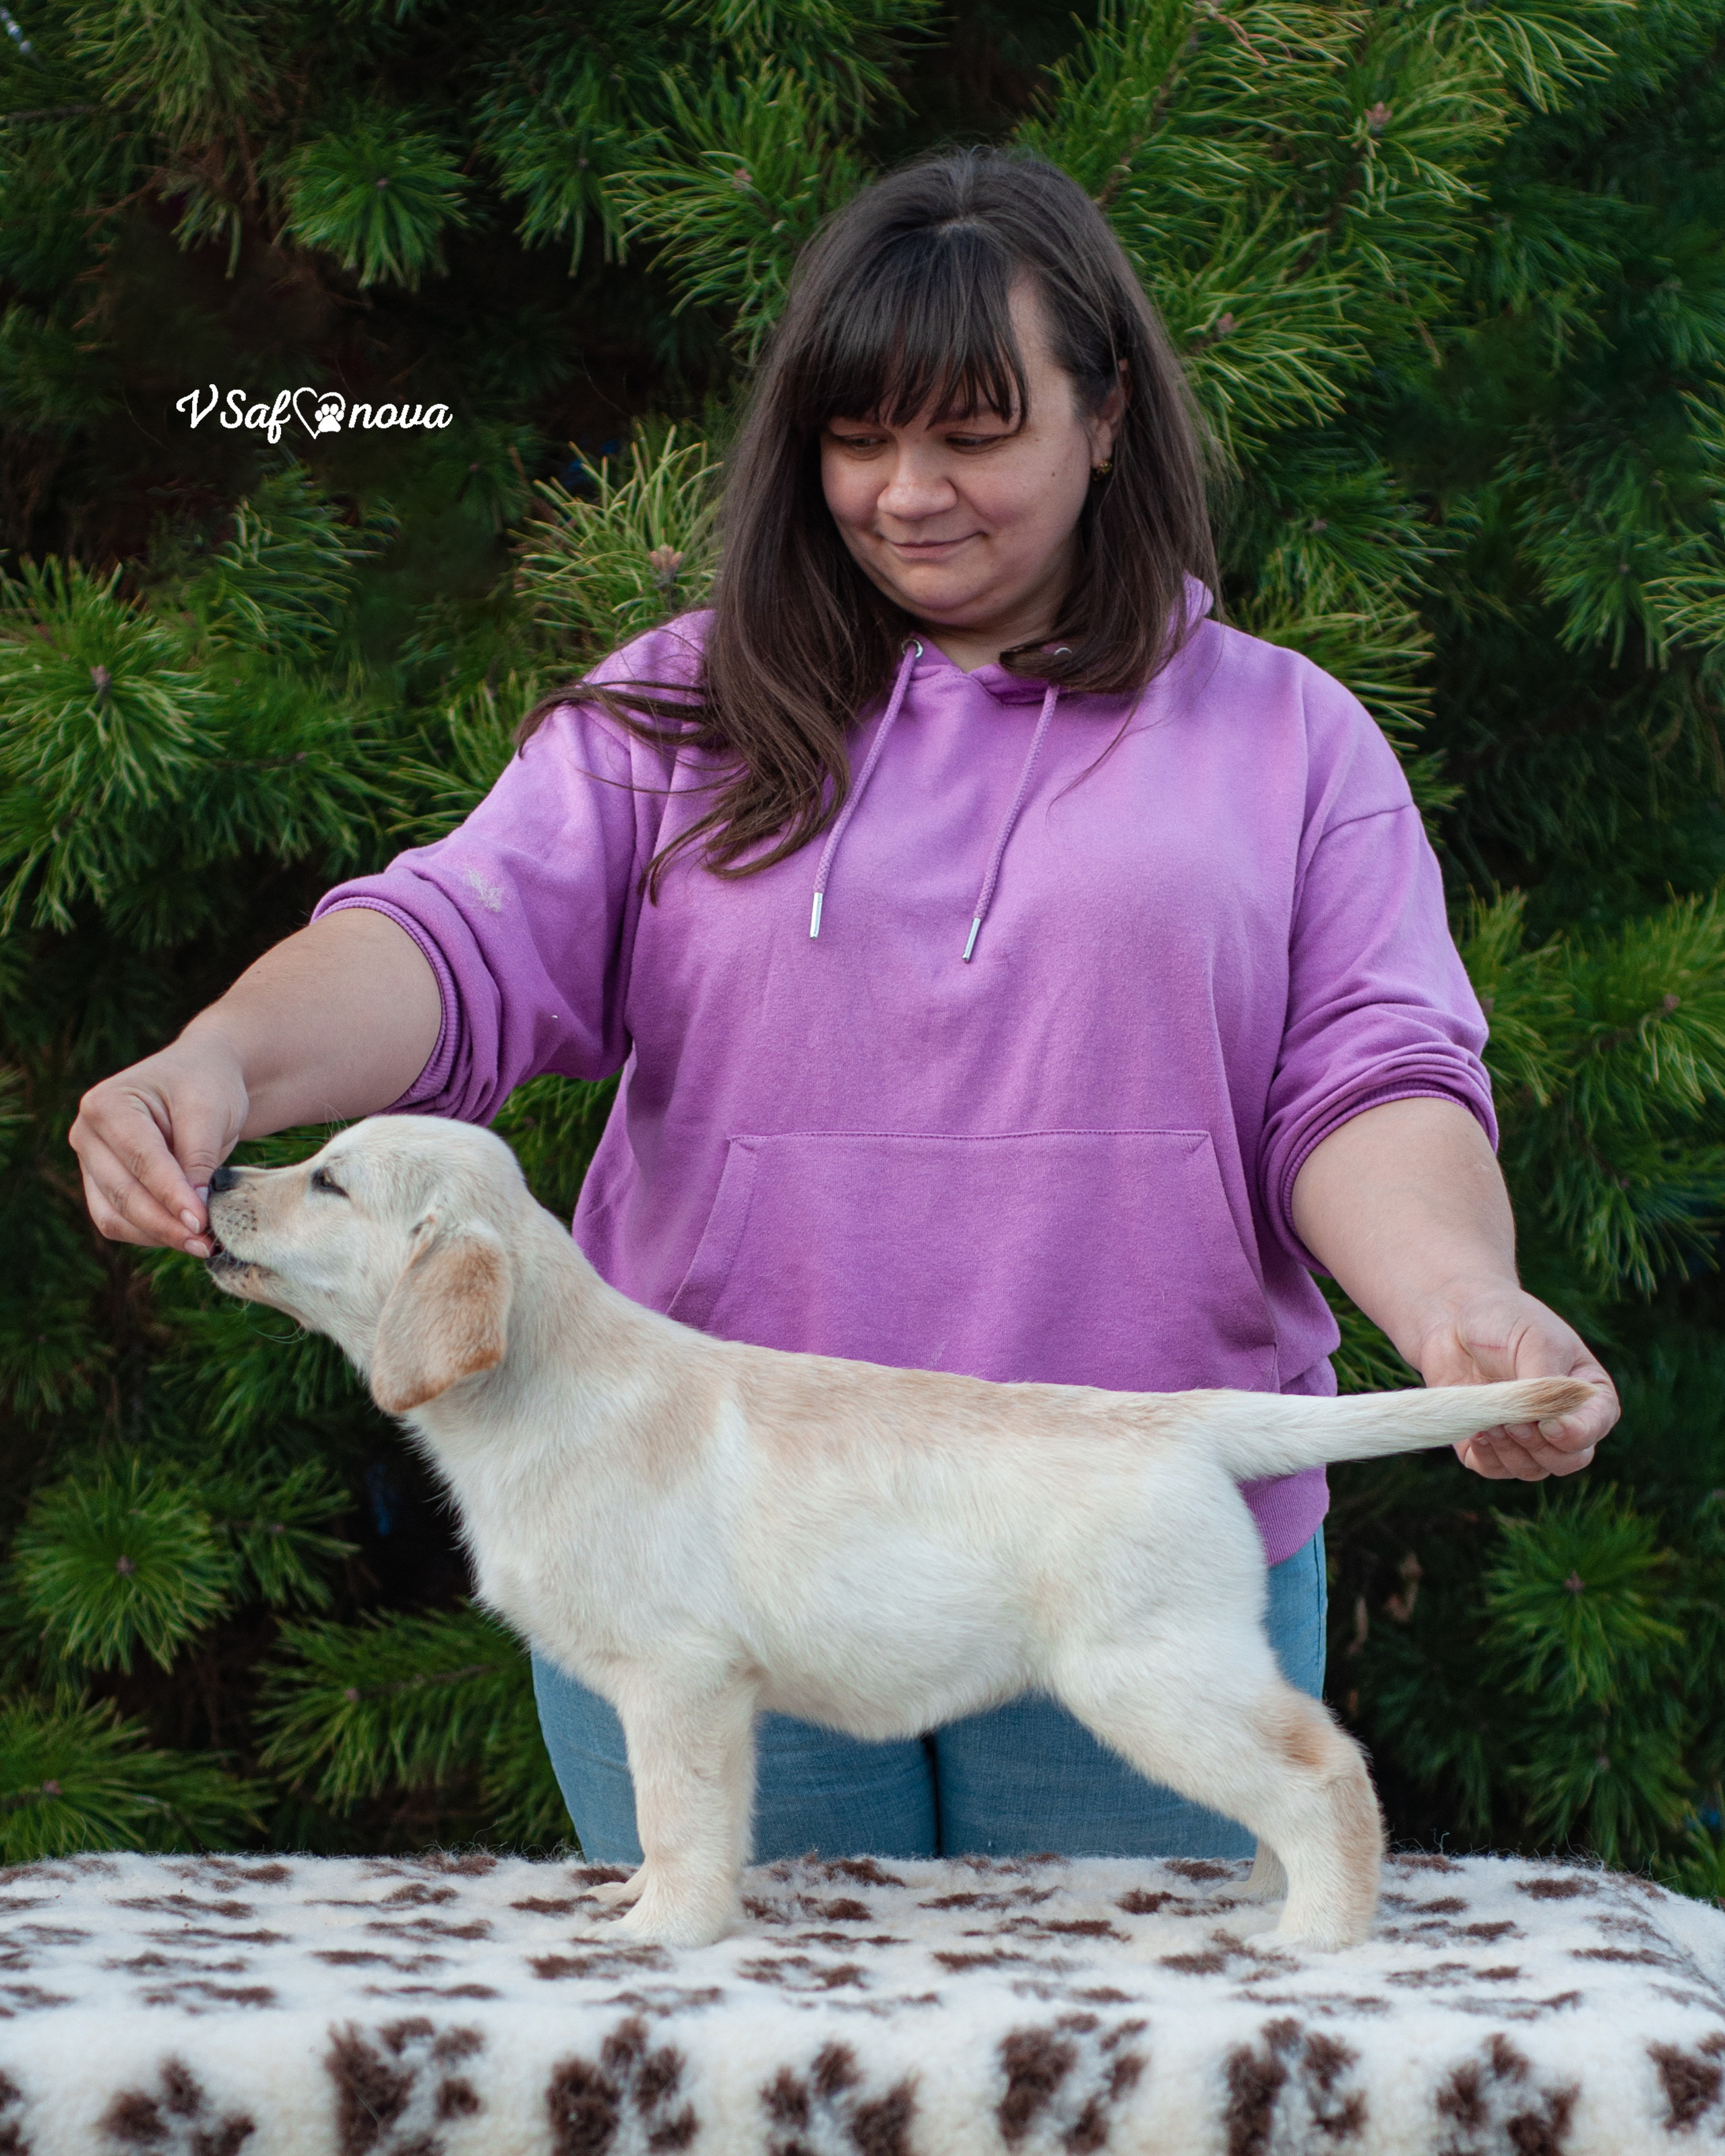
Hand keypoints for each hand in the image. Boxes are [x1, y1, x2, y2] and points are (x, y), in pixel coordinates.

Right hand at [69, 1033, 249, 1256]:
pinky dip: (151, 1234)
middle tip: (207, 1244)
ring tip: (202, 1244)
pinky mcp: (102, 1185)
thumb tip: (192, 1214)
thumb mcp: (210, 1110)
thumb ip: (199, 1158)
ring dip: (157, 1236)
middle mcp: (87, 1134)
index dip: (171, 1194)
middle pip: (122, 1193)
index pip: (140, 1159)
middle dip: (165, 1224)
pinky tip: (185, 1236)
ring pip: (114, 1216)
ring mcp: (91, 1162)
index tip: (201, 1221)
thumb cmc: (205, 1085)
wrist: (201, 1078)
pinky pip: (118, 1222)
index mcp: (107, 1104)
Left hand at [1414, 1287, 1618, 1480]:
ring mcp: (1526, 1436)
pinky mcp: (1488, 1444)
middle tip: (1513, 1422)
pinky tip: (1478, 1431)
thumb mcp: (1536, 1341)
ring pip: (1531, 1470)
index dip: (1576, 1435)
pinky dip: (1488, 1457)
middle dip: (1540, 1447)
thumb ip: (1547, 1385)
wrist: (1454, 1316)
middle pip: (1567, 1460)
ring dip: (1512, 1451)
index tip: (1549, 1424)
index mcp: (1587, 1394)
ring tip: (1492, 1420)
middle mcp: (1562, 1421)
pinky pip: (1495, 1469)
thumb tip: (1548, 1424)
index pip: (1594, 1428)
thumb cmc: (1505, 1321)